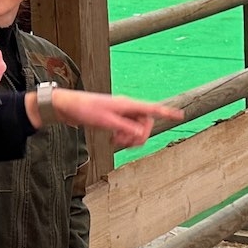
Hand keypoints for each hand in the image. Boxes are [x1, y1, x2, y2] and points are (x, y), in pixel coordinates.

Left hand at [39, 90, 183, 148]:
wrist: (66, 107)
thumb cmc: (84, 110)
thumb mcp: (106, 122)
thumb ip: (126, 128)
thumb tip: (142, 134)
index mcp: (127, 104)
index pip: (152, 108)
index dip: (167, 112)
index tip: (180, 115)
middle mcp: (126, 107)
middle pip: (145, 123)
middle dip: (139, 135)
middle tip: (124, 143)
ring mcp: (120, 113)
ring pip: (136, 128)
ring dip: (130, 138)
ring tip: (116, 142)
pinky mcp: (113, 119)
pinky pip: (126, 129)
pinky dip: (123, 137)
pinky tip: (112, 140)